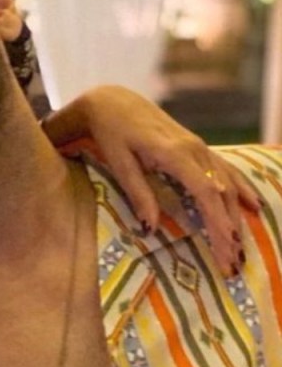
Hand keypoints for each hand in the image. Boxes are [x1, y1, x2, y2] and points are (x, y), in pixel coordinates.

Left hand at [44, 85, 260, 274]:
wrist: (113, 102)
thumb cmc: (112, 133)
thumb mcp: (119, 163)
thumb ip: (137, 194)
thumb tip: (150, 228)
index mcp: (174, 154)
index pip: (205, 193)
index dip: (218, 222)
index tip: (225, 247)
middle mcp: (195, 150)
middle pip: (221, 194)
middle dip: (229, 230)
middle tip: (233, 263)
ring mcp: (200, 147)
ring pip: (227, 184)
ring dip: (237, 217)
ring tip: (241, 248)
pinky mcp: (199, 147)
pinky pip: (226, 169)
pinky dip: (241, 188)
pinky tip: (254, 206)